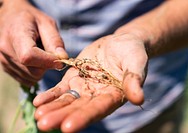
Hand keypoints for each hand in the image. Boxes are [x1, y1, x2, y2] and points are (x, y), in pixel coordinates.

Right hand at [0, 0, 67, 85]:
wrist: (11, 18)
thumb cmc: (31, 19)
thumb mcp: (47, 23)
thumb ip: (54, 40)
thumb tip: (63, 58)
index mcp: (16, 34)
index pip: (29, 56)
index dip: (48, 61)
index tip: (60, 61)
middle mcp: (6, 49)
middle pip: (33, 71)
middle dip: (47, 66)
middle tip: (49, 53)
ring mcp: (4, 60)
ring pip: (31, 77)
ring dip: (41, 70)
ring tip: (39, 54)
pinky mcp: (6, 68)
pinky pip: (26, 80)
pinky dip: (34, 73)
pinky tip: (33, 60)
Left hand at [33, 33, 147, 131]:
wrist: (120, 42)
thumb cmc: (132, 52)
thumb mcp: (136, 62)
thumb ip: (134, 79)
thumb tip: (139, 99)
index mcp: (113, 95)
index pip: (98, 109)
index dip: (83, 118)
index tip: (68, 127)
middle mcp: (97, 96)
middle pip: (78, 108)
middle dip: (61, 117)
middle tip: (44, 125)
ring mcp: (84, 87)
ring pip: (67, 100)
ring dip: (53, 108)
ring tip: (38, 116)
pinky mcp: (74, 78)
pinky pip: (61, 88)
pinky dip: (50, 95)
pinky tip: (38, 101)